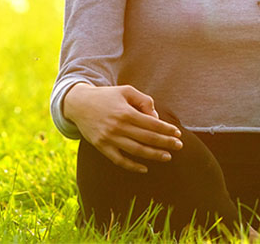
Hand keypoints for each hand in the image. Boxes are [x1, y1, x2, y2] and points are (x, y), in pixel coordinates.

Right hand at [63, 82, 183, 172]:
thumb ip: (144, 101)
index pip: (152, 124)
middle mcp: (118, 127)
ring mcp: (109, 139)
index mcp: (126, 112)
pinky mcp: (101, 147)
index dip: (167, 130)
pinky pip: (119, 160)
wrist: (79, 104)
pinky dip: (132, 166)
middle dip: (165, 143)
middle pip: (147, 138)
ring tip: (167, 157)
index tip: (178, 133)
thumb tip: (155, 118)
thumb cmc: (107, 96)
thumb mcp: (127, 91)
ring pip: (136, 150)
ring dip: (153, 155)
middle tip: (179, 146)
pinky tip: (144, 168)